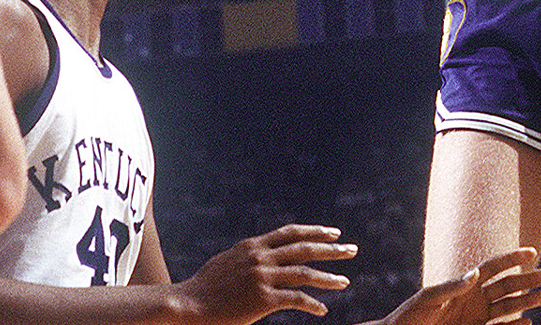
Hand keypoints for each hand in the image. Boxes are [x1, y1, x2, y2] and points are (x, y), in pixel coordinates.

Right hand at [174, 224, 356, 324]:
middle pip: (305, 248)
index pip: (291, 232)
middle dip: (332, 248)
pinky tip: (323, 309)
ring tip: (345, 281)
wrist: (189, 304)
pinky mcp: (263, 299)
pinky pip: (296, 300)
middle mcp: (261, 257)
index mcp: (253, 245)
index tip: (334, 232)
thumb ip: (249, 254)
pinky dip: (313, 304)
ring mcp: (263, 277)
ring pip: (305, 273)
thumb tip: (263, 251)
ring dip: (328, 277)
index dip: (315, 231)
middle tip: (351, 250)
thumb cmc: (205, 287)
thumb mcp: (228, 260)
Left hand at [373, 249, 540, 324]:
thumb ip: (451, 286)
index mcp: (465, 284)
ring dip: (528, 302)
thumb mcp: (429, 298)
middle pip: (509, 285)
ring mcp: (477, 317)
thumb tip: (475, 274)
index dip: (512, 258)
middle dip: (531, 279)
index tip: (532, 251)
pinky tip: (528, 323)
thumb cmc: (411, 315)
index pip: (494, 267)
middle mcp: (475, 298)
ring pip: (509, 306)